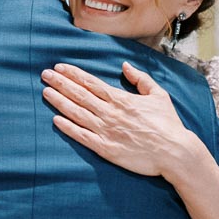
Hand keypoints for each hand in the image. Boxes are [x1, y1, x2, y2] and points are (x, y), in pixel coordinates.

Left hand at [40, 61, 200, 179]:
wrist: (174, 152)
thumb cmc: (168, 124)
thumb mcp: (158, 95)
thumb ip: (140, 79)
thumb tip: (125, 66)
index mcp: (121, 99)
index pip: (91, 83)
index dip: (73, 74)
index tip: (59, 67)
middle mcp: (110, 113)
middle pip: (79, 94)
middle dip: (60, 83)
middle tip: (44, 75)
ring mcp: (106, 131)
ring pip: (77, 113)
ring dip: (59, 101)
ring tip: (45, 92)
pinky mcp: (106, 148)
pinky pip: (82, 136)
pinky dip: (68, 128)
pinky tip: (55, 120)